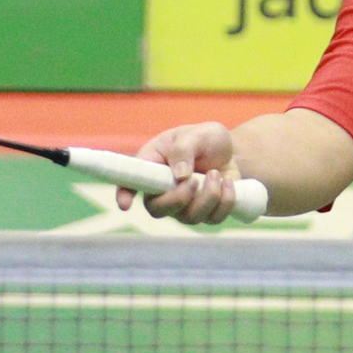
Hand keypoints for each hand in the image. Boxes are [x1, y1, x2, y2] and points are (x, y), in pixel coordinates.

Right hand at [123, 123, 240, 224]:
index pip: (130, 183)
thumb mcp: (196, 134)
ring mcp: (184, 207)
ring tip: (216, 174)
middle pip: (158, 210)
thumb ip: (185, 149)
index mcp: (152, 167)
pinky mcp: (206, 213)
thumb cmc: (203, 139)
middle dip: (179, 199)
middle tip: (194, 180)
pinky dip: (225, 201)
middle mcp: (163, 192)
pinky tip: (228, 182)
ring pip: (190, 217)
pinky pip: (214, 218)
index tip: (125, 204)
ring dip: (208, 196)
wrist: (227, 150)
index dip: (124, 195)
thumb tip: (180, 175)